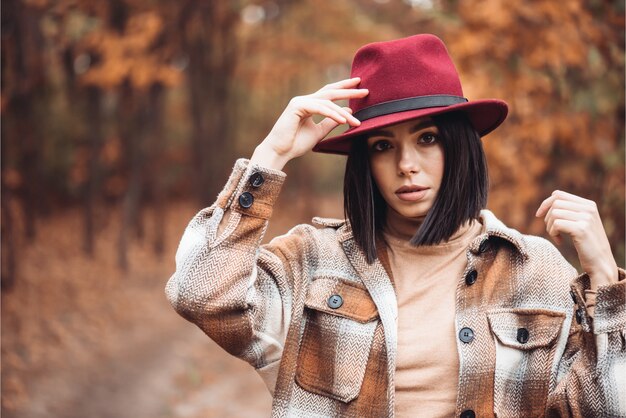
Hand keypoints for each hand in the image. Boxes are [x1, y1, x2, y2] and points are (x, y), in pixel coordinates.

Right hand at [251, 77, 367, 169]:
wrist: (280, 152)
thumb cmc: (296, 143)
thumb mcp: (318, 132)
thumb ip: (330, 122)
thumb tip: (345, 114)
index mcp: (309, 105)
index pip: (329, 93)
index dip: (344, 89)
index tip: (360, 87)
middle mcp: (304, 100)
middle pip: (330, 91)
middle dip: (348, 90)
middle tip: (365, 90)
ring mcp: (300, 102)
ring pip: (327, 102)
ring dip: (343, 112)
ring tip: (356, 121)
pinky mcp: (297, 106)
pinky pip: (320, 108)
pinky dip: (332, 114)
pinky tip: (343, 120)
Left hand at [536, 190, 618, 288]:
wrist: (601, 263)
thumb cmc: (587, 244)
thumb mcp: (581, 223)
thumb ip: (570, 211)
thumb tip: (546, 203)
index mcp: (589, 205)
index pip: (558, 194)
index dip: (545, 204)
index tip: (538, 215)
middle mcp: (588, 209)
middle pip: (554, 203)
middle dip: (547, 218)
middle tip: (552, 231)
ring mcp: (586, 218)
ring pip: (554, 213)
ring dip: (550, 227)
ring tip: (557, 237)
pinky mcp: (581, 229)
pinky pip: (556, 224)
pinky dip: (553, 234)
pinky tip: (560, 242)